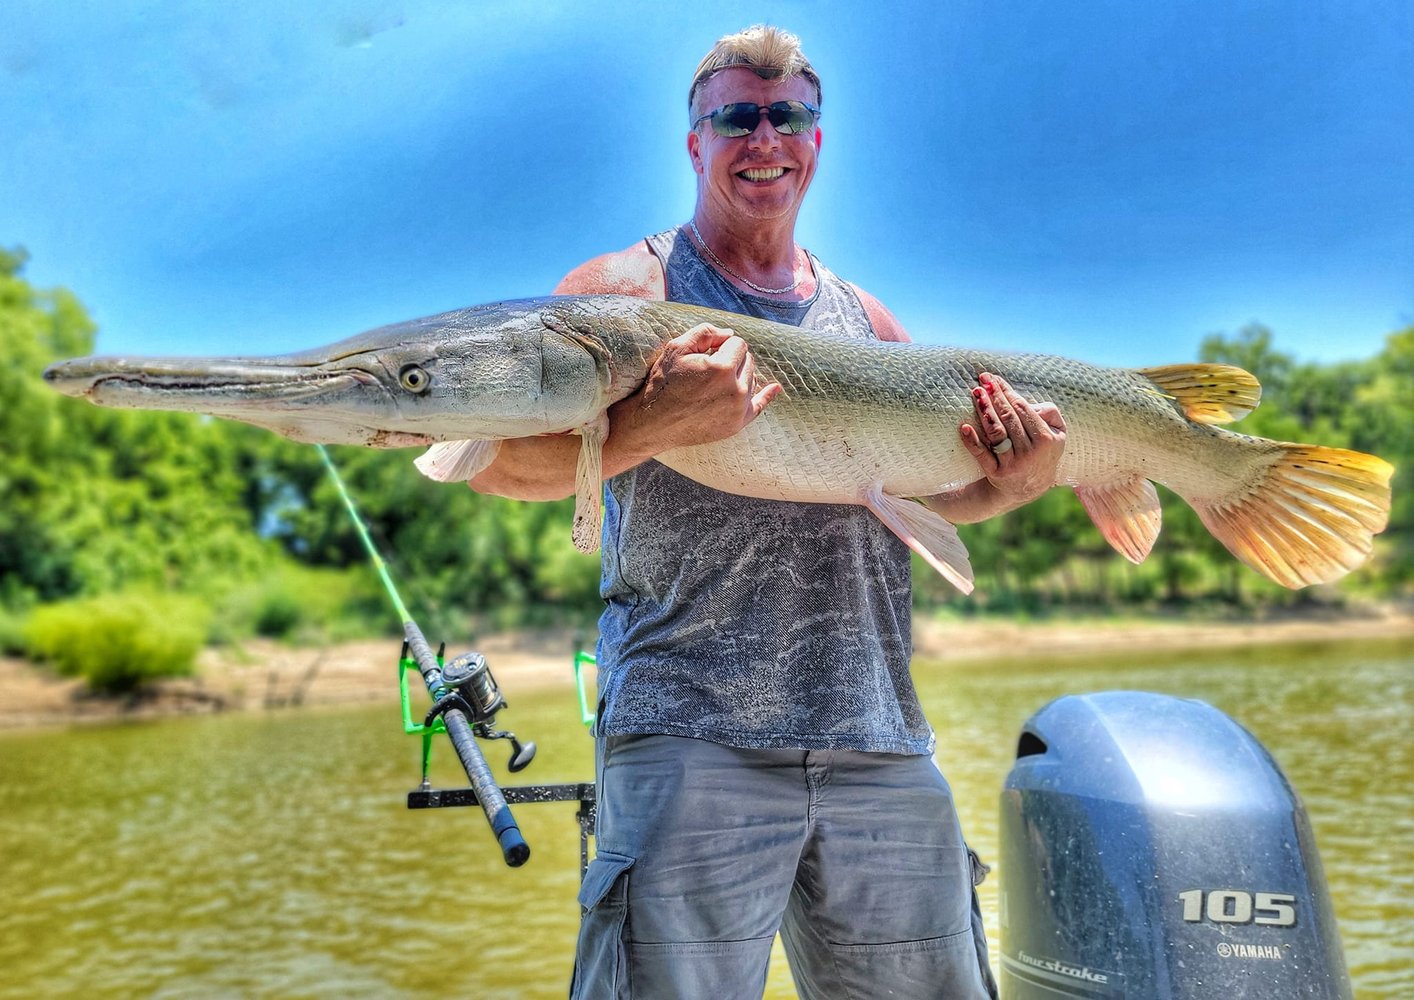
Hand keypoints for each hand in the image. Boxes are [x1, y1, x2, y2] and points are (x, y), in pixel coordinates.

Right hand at [614, 322, 782, 453]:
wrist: (653, 423)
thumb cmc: (662, 383)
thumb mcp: (676, 348)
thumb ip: (706, 332)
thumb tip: (730, 333)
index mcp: (722, 369)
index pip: (738, 343)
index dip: (721, 345)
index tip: (705, 354)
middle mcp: (736, 390)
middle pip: (748, 361)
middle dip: (731, 359)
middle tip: (707, 369)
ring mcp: (738, 410)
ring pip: (751, 379)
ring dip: (738, 375)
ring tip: (713, 383)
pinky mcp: (736, 424)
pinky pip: (759, 406)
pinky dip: (767, 395)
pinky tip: (775, 388)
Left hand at [958, 372, 1065, 507]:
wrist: (1029, 487)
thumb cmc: (1041, 451)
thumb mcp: (1057, 434)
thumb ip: (1050, 413)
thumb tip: (1029, 402)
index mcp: (1046, 440)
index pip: (1023, 409)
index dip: (1007, 392)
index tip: (994, 379)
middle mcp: (1030, 453)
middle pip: (1008, 418)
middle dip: (995, 396)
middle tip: (982, 380)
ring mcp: (1013, 465)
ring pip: (996, 433)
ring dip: (985, 411)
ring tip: (976, 394)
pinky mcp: (996, 474)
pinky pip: (982, 455)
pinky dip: (973, 442)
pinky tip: (964, 427)